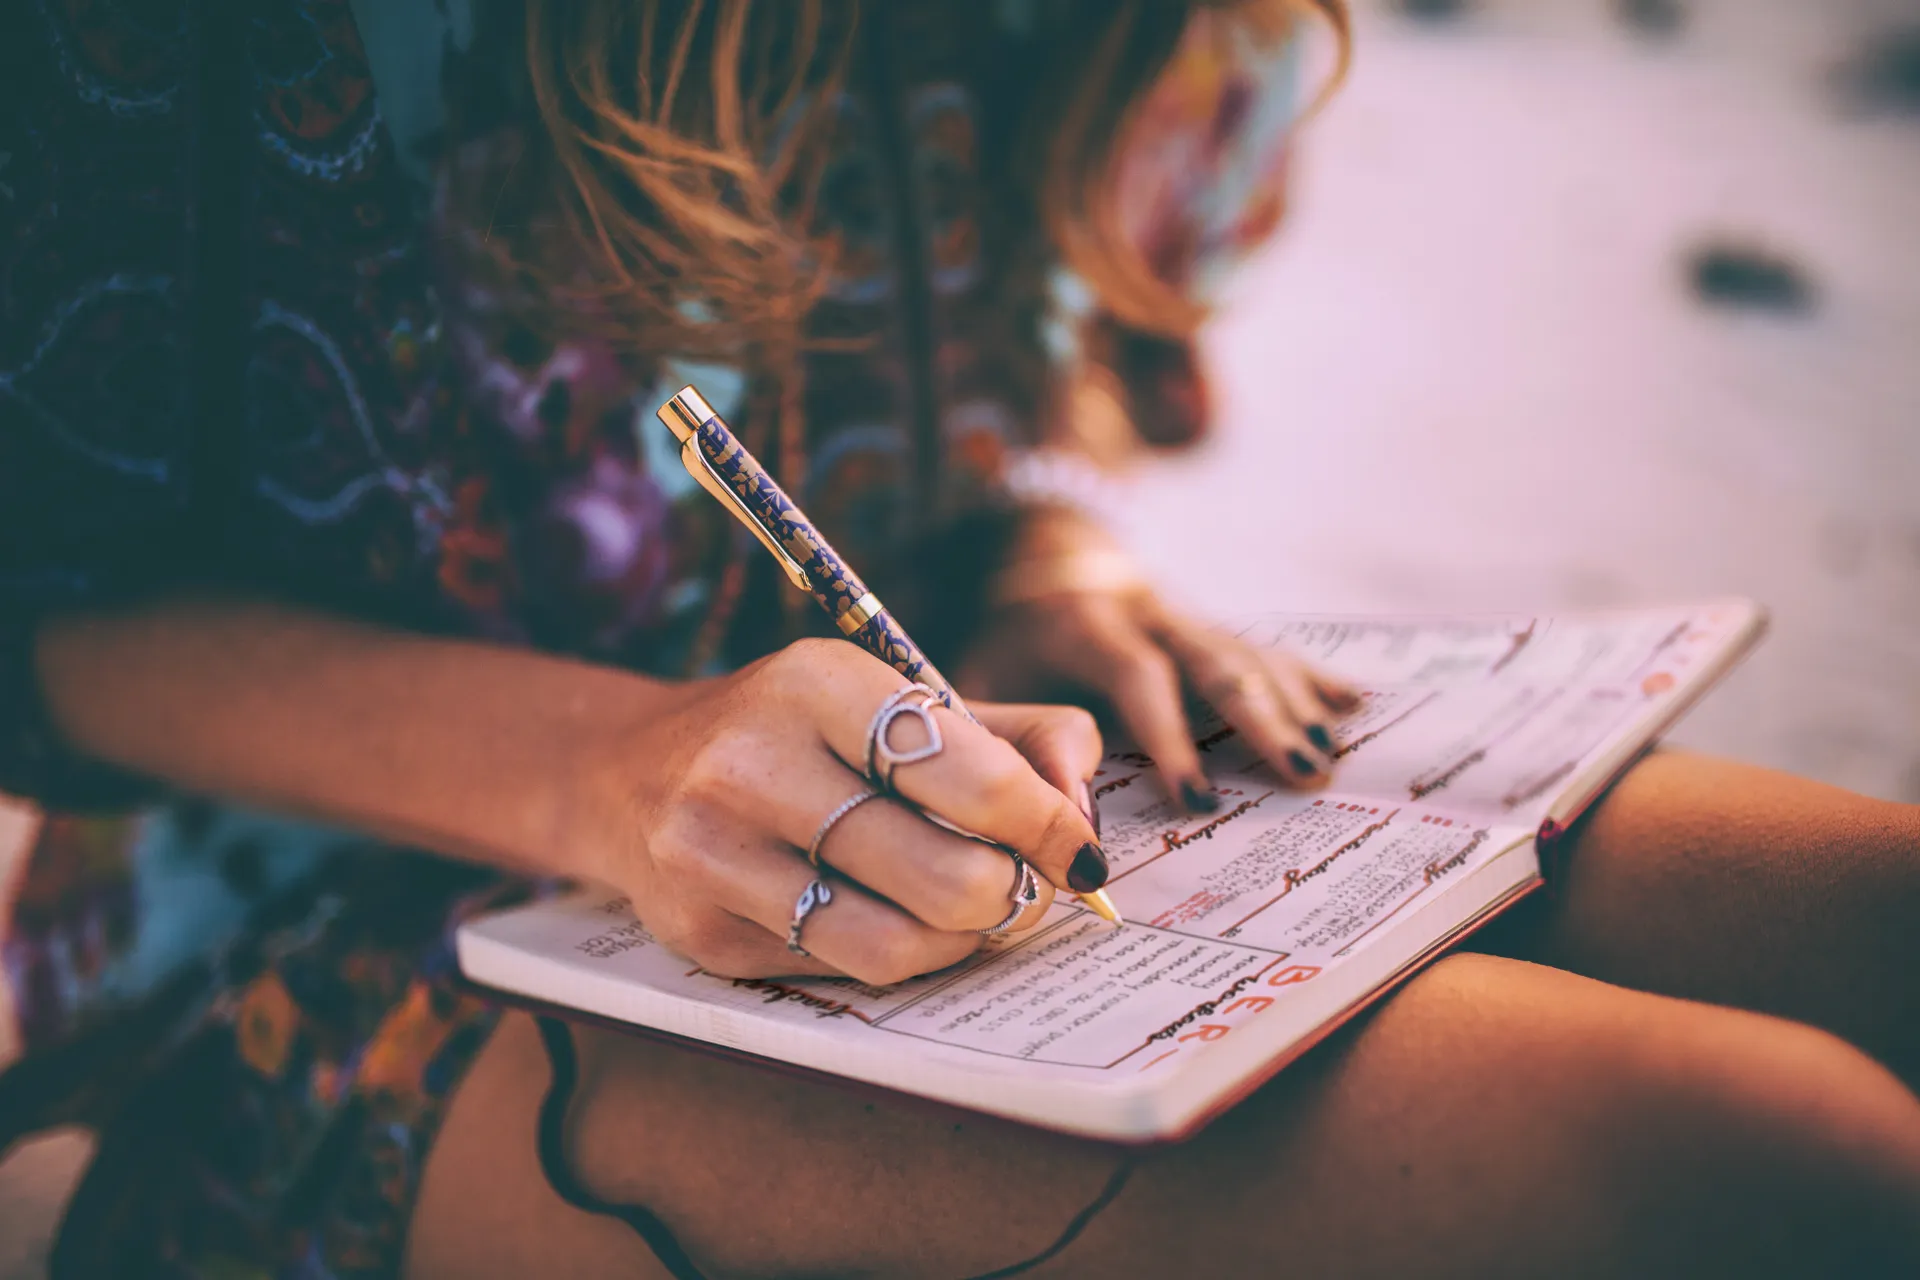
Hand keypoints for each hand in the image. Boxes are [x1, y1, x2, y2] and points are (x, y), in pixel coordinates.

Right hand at [577, 639, 1105, 984]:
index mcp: (816, 684)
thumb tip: (1085, 811)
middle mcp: (753, 765)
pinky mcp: (704, 934)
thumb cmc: (800, 733)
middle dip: (1013, 894)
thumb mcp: (896, 700)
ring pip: (900, 945)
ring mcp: (717, 856)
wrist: (629, 772)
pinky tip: (895, 916)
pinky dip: (899, 955)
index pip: (969, 776)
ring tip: (971, 910)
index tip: (1081, 852)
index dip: (1048, 826)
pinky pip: (844, 971)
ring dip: (962, 939)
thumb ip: (1017, 737)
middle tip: (1026, 887)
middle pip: (947, 876)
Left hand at [959, 516, 1358, 808]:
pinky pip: (1269, 648)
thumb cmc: (1007, 644)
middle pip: (1215, 661)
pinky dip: (1313, 676)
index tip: (1197, 798)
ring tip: (1324, 760)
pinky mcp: (1213, 624)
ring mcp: (1189, 615)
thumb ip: (1010, 739)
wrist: (1040, 563)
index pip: (1139, 677)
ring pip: (1250, 655)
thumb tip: (1053, 813)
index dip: (1169, 737)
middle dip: (1260, 721)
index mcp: (1088, 623)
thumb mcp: (981, 682)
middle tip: (1299, 775)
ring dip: (1294, 707)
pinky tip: (1358, 702)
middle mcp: (1150, 611)